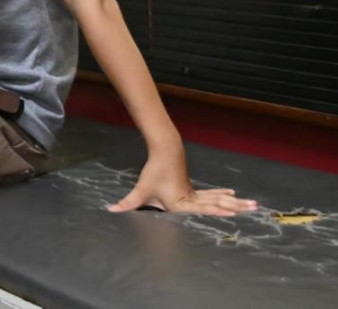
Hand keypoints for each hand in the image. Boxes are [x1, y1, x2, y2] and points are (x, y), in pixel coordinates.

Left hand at [108, 146, 257, 215]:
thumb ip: (128, 203)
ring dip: (234, 202)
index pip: (204, 210)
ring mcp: (195, 192)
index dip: (219, 212)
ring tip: (252, 204)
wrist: (164, 150)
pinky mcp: (193, 188)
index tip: (235, 215)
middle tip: (255, 208)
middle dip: (236, 208)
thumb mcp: (141, 189)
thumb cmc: (154, 172)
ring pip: (218, 198)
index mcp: (183, 203)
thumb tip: (111, 211)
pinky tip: (231, 194)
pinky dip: (222, 195)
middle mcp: (193, 198)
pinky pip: (211, 193)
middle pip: (217, 204)